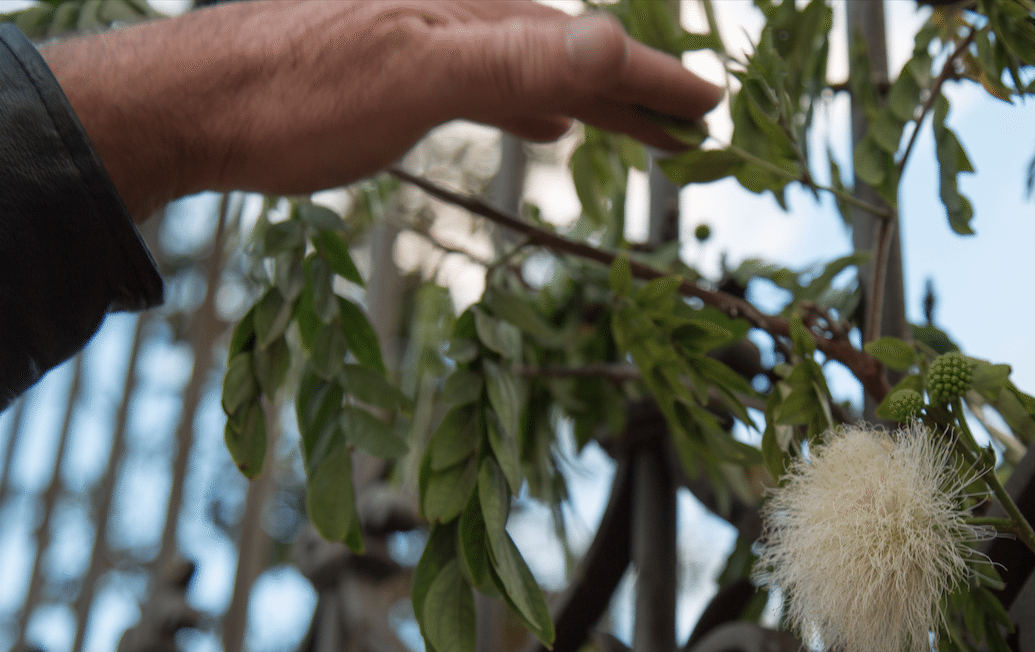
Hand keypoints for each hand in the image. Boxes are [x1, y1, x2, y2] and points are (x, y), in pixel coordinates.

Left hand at [40, 1, 723, 219]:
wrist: (195, 103)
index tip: (710, 105)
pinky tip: (548, 122)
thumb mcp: (412, 72)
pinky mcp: (402, 79)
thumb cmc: (296, 94)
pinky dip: (533, 104)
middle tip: (697, 122)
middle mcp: (462, 20)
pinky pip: (494, 88)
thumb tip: (608, 41)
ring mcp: (432, 48)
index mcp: (475, 13)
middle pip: (573, 53)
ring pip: (537, 71)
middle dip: (638, 88)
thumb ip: (512, 56)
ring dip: (593, 97)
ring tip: (639, 125)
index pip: (589, 45)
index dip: (653, 76)